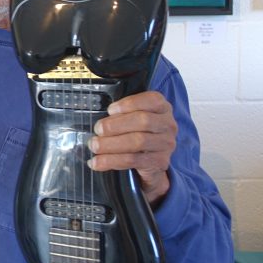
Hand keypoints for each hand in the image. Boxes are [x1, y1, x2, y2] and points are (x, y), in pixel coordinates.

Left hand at [87, 90, 177, 205]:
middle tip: (98, 130)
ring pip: (138, 142)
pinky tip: (97, 162)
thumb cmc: (137, 132)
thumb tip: (100, 122)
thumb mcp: (132, 118)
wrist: (150, 161)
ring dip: (111, 144)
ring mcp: (166, 144)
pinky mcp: (159, 161)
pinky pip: (133, 160)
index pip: (152, 100)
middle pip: (143, 121)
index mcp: (162, 108)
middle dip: (116, 125)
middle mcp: (168, 124)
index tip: (110, 110)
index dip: (129, 104)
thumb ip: (121, 114)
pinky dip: (112, 161)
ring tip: (94, 146)